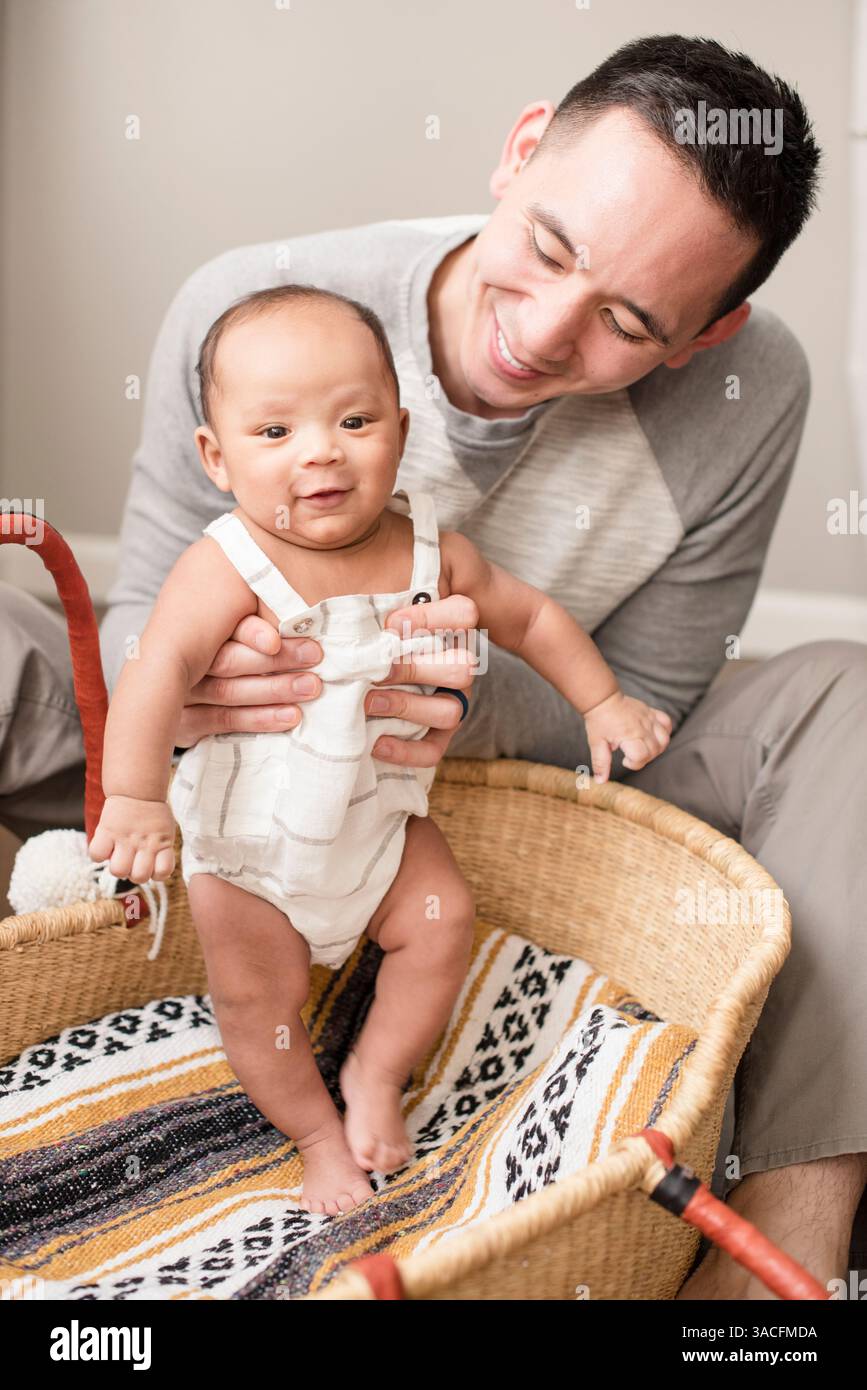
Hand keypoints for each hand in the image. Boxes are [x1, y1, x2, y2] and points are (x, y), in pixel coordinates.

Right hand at [88, 795, 175, 883]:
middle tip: (132, 861)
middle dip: (134, 874)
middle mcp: (145, 843)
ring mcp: (125, 837)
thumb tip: (149, 873)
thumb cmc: (152, 815)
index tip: (152, 863)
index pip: (163, 873)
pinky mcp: (107, 830)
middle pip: (139, 877)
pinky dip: (98, 855)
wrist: (138, 790)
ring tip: (119, 856)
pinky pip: (97, 855)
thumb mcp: (165, 832)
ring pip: (118, 871)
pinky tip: (105, 846)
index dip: (156, 874)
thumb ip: (160, 851)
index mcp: (162, 844)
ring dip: (118, 868)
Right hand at [174, 614, 326, 746]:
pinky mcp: (185, 725)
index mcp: (196, 627)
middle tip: (314, 656)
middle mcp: (182, 659)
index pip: (222, 626)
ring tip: (310, 687)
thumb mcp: (244, 629)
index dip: (252, 632)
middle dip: (275, 659)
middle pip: (226, 659)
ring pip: (227, 691)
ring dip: (274, 689)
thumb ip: (265, 622)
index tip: (277, 640)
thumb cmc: (237, 654)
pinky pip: (223, 721)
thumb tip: (307, 614)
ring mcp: (181, 694)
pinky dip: (259, 718)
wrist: (184, 701)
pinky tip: (289, 716)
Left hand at [370, 594, 479, 768]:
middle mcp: (460, 667)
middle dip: (414, 669)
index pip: (465, 614)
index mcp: (452, 631)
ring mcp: (453, 704)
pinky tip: (376, 742)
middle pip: (464, 668)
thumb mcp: (382, 619)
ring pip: (450, 711)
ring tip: (368, 703)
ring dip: (406, 706)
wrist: (373, 677)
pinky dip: (405, 751)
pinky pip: (432, 750)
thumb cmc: (377, 639)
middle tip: (375, 670)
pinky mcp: (439, 736)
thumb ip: (383, 613)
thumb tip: (372, 621)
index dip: (433, 617)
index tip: (391, 624)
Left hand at [583, 691, 672, 783]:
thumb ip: (601, 763)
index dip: (634, 763)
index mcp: (628, 735)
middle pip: (653, 751)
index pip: (641, 756)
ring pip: (664, 740)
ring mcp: (649, 719)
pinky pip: (666, 722)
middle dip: (643, 758)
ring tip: (641, 747)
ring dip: (655, 748)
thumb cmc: (599, 721)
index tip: (624, 760)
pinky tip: (653, 735)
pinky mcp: (651, 713)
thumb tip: (601, 781)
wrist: (603, 699)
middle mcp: (642, 728)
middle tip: (629, 754)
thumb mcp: (596, 744)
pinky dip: (664, 732)